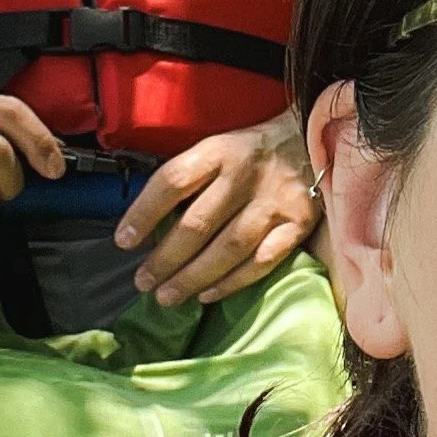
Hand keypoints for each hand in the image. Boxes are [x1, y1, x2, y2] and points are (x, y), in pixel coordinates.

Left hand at [114, 109, 319, 308]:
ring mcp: (274, 201)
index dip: (144, 212)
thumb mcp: (216, 148)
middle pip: (198, 223)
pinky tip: (208, 294)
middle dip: (165, 258)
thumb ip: (188, 178)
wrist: (312, 140)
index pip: (173, 181)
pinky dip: (233, 282)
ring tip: (167, 296)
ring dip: (193, 277)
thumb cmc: (251, 151)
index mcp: (219, 151)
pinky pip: (262, 261)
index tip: (124, 241)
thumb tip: (145, 221)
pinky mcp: (299, 223)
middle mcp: (245, 175)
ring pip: (228, 248)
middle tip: (142, 282)